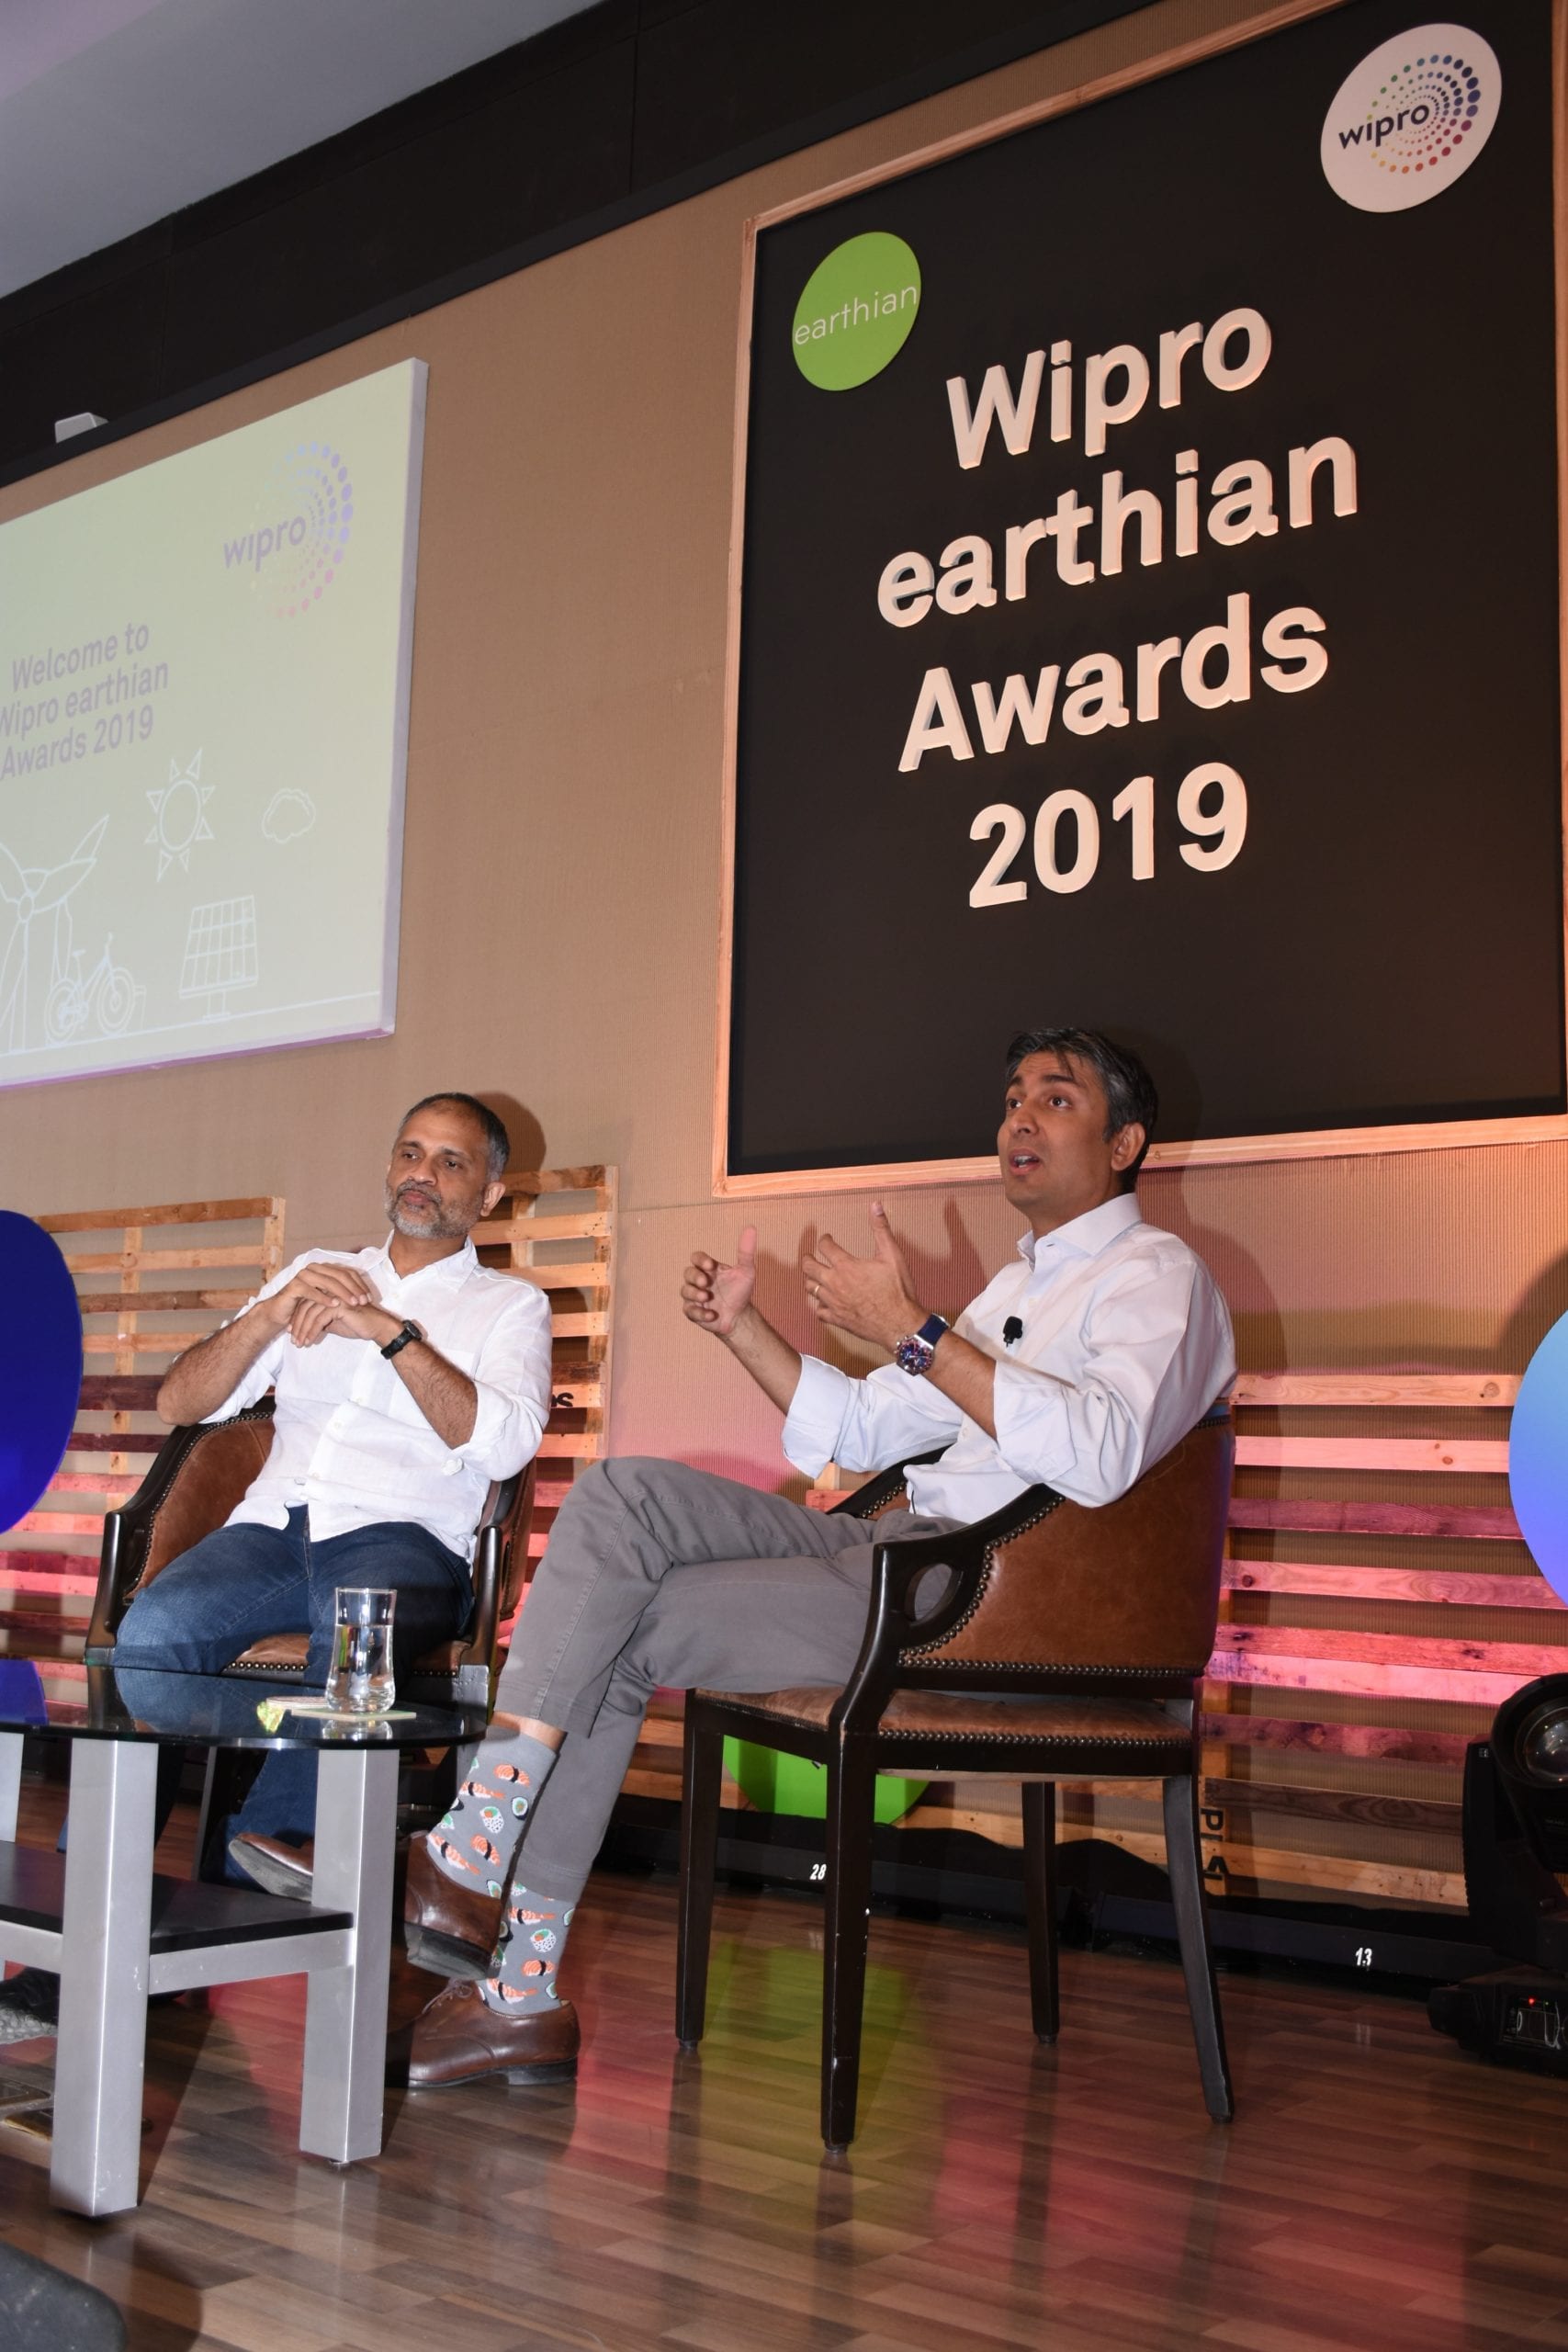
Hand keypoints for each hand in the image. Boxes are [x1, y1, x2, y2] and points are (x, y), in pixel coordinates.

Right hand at [265, 1260, 379, 1333]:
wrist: (281, 1313)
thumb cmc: (306, 1306)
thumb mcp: (328, 1298)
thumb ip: (342, 1293)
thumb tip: (366, 1295)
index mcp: (324, 1269)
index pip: (347, 1273)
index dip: (360, 1285)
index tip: (369, 1298)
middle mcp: (314, 1269)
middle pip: (340, 1276)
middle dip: (354, 1289)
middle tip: (364, 1301)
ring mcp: (304, 1275)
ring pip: (328, 1282)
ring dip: (343, 1293)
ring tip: (353, 1303)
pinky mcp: (294, 1286)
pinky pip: (312, 1291)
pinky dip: (324, 1298)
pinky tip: (335, 1305)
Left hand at [288, 1298, 401, 1349]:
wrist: (376, 1327)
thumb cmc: (358, 1324)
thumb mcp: (335, 1322)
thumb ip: (322, 1320)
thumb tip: (309, 1326)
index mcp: (329, 1292)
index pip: (307, 1302)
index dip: (298, 1318)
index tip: (292, 1332)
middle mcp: (330, 1291)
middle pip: (306, 1306)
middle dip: (297, 1325)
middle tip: (293, 1339)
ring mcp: (335, 1297)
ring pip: (310, 1313)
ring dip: (303, 1330)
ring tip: (299, 1343)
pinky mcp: (339, 1306)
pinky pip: (319, 1320)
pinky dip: (311, 1332)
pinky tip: (308, 1341)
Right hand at [682, 1227, 757, 1336]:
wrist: (740, 1316)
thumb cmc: (740, 1291)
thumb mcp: (746, 1271)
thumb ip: (746, 1252)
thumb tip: (751, 1228)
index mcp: (709, 1269)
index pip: (697, 1258)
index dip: (700, 1260)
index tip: (710, 1265)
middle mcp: (698, 1281)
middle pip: (687, 1273)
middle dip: (694, 1277)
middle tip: (704, 1282)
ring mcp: (694, 1297)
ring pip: (685, 1291)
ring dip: (694, 1294)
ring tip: (706, 1297)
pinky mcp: (694, 1313)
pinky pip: (690, 1311)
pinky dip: (700, 1313)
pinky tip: (712, 1315)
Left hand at [802, 1203, 921, 1351]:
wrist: (900, 1324)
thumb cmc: (898, 1291)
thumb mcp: (893, 1255)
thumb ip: (881, 1229)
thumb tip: (875, 1205)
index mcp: (846, 1266)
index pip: (825, 1247)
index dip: (824, 1240)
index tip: (827, 1238)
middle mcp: (835, 1284)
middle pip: (808, 1268)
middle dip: (807, 1259)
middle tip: (809, 1257)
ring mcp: (834, 1303)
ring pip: (810, 1289)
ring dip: (809, 1280)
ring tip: (812, 1277)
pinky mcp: (837, 1319)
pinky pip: (818, 1312)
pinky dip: (818, 1305)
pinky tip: (822, 1302)